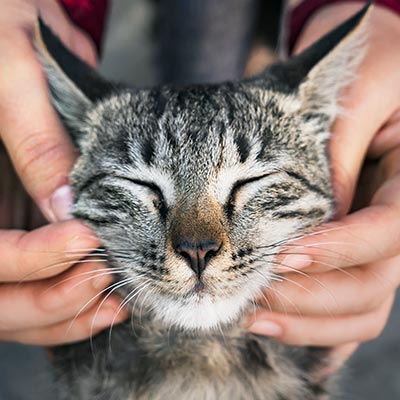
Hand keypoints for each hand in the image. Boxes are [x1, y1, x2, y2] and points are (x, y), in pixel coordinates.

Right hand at [0, 0, 124, 344]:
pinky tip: (110, 295)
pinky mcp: (24, 231)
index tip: (86, 237)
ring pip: (16, 304)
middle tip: (105, 277)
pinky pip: (39, 287)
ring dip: (66, 311)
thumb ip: (34, 140)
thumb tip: (69, 208)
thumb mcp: (11, 73)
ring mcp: (1, 230)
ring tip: (116, 297)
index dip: (28, 258)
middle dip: (51, 297)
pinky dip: (72, 304)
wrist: (8, 17)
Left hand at [248, 2, 399, 365]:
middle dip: (311, 295)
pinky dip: (316, 330)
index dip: (339, 249)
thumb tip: (313, 215)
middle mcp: (396, 223)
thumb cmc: (369, 72)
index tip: (284, 253)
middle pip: (373, 284)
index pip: (389, 232)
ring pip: (361, 308)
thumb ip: (336, 150)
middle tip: (252, 292)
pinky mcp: (353, 256)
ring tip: (249, 316)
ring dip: (306, 322)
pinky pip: (348, 309)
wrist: (369, 75)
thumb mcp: (356, 95)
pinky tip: (276, 328)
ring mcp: (376, 247)